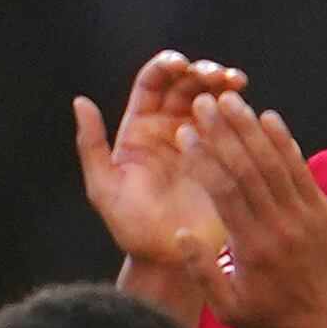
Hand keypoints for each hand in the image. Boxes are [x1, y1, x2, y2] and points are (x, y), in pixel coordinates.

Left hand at [73, 49, 247, 271]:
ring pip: (212, 99)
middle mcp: (168, 128)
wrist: (168, 261)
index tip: (181, 66)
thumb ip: (91, 146)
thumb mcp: (104, 189)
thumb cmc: (131, 230)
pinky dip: (239, 113)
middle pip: (187, 84)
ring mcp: (198, 142)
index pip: (153, 82)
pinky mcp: (221, 159)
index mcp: (140, 128)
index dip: (166, 66)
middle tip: (217, 76)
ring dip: (225, 86)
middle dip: (202, 72)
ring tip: (236, 85)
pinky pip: (231, 128)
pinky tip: (246, 111)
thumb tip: (80, 101)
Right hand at [180, 93, 326, 327]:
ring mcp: (304, 215)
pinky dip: (284, 142)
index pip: (224, 192)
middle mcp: (279, 226)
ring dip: (251, 128)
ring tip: (230, 99)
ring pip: (274, 162)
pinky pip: (301, 169)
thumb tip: (181, 232)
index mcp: (251, 248)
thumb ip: (203, 272)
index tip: (185, 134)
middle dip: (224, 132)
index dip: (203, 159)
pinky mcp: (322, 210)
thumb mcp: (229, 310)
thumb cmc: (271, 318)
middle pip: (248, 168)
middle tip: (203, 103)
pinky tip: (269, 118)